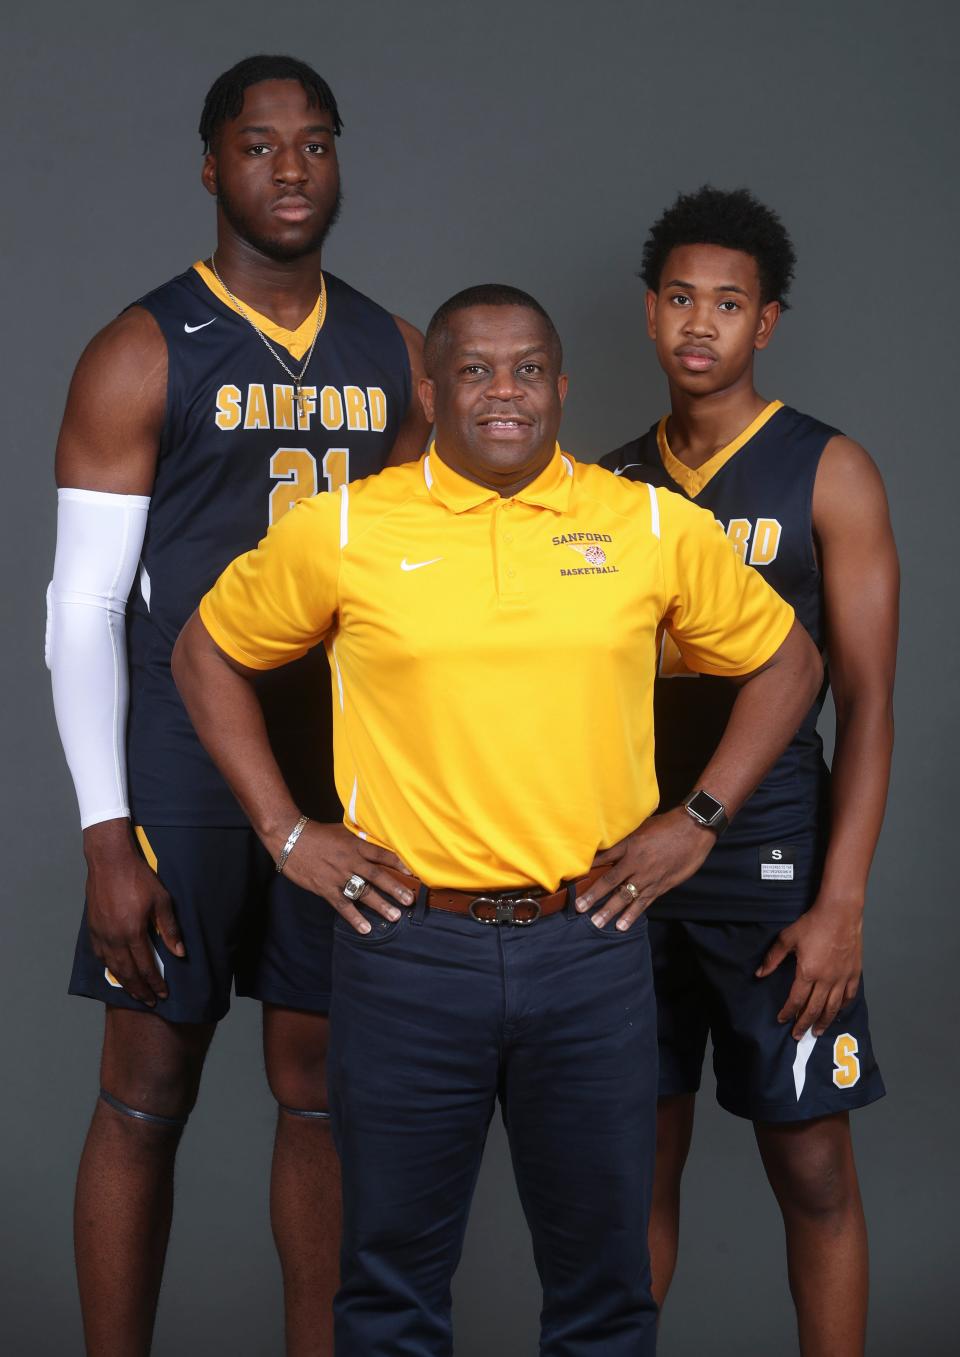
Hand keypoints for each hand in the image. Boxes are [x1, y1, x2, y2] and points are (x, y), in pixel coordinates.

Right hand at [83, 819, 184, 1006]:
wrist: (110, 861)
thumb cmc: (139, 878)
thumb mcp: (162, 901)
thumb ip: (170, 929)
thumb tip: (179, 953)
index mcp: (132, 932)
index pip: (145, 966)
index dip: (155, 983)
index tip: (162, 994)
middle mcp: (113, 937)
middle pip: (127, 972)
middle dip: (140, 989)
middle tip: (150, 1001)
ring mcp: (100, 933)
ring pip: (112, 967)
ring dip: (124, 982)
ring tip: (135, 992)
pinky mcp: (92, 927)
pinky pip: (100, 955)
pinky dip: (109, 967)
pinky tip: (116, 971)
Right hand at [276, 821, 415, 932]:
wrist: (291, 838)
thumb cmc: (318, 834)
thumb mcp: (343, 831)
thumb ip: (360, 839)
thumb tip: (378, 843)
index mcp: (356, 845)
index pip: (382, 855)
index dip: (399, 864)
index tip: (414, 873)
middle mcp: (350, 861)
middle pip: (377, 876)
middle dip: (395, 888)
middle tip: (410, 900)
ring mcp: (338, 876)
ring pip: (363, 892)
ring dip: (380, 905)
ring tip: (395, 916)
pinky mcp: (325, 888)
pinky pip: (342, 905)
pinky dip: (354, 918)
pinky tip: (365, 928)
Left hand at [574, 808, 716, 929]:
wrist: (693, 830)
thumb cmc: (667, 825)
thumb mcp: (642, 826)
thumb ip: (627, 839)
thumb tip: (610, 846)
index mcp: (629, 845)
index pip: (603, 859)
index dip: (589, 869)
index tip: (574, 880)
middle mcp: (635, 863)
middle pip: (610, 882)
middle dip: (594, 896)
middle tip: (580, 909)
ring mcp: (648, 876)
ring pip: (625, 896)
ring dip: (610, 910)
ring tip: (597, 923)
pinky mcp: (661, 886)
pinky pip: (643, 902)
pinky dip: (632, 914)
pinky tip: (622, 925)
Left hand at [755, 899, 862, 1038]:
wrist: (840, 913)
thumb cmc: (812, 923)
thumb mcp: (787, 938)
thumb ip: (773, 958)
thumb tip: (759, 974)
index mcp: (808, 972)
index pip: (796, 1000)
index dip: (788, 1012)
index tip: (782, 1020)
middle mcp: (826, 980)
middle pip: (814, 1009)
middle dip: (804, 1024)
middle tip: (799, 1036)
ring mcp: (841, 978)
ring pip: (832, 1007)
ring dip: (824, 1021)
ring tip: (818, 1032)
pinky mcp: (853, 973)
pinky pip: (848, 996)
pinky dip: (842, 1007)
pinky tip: (837, 1012)